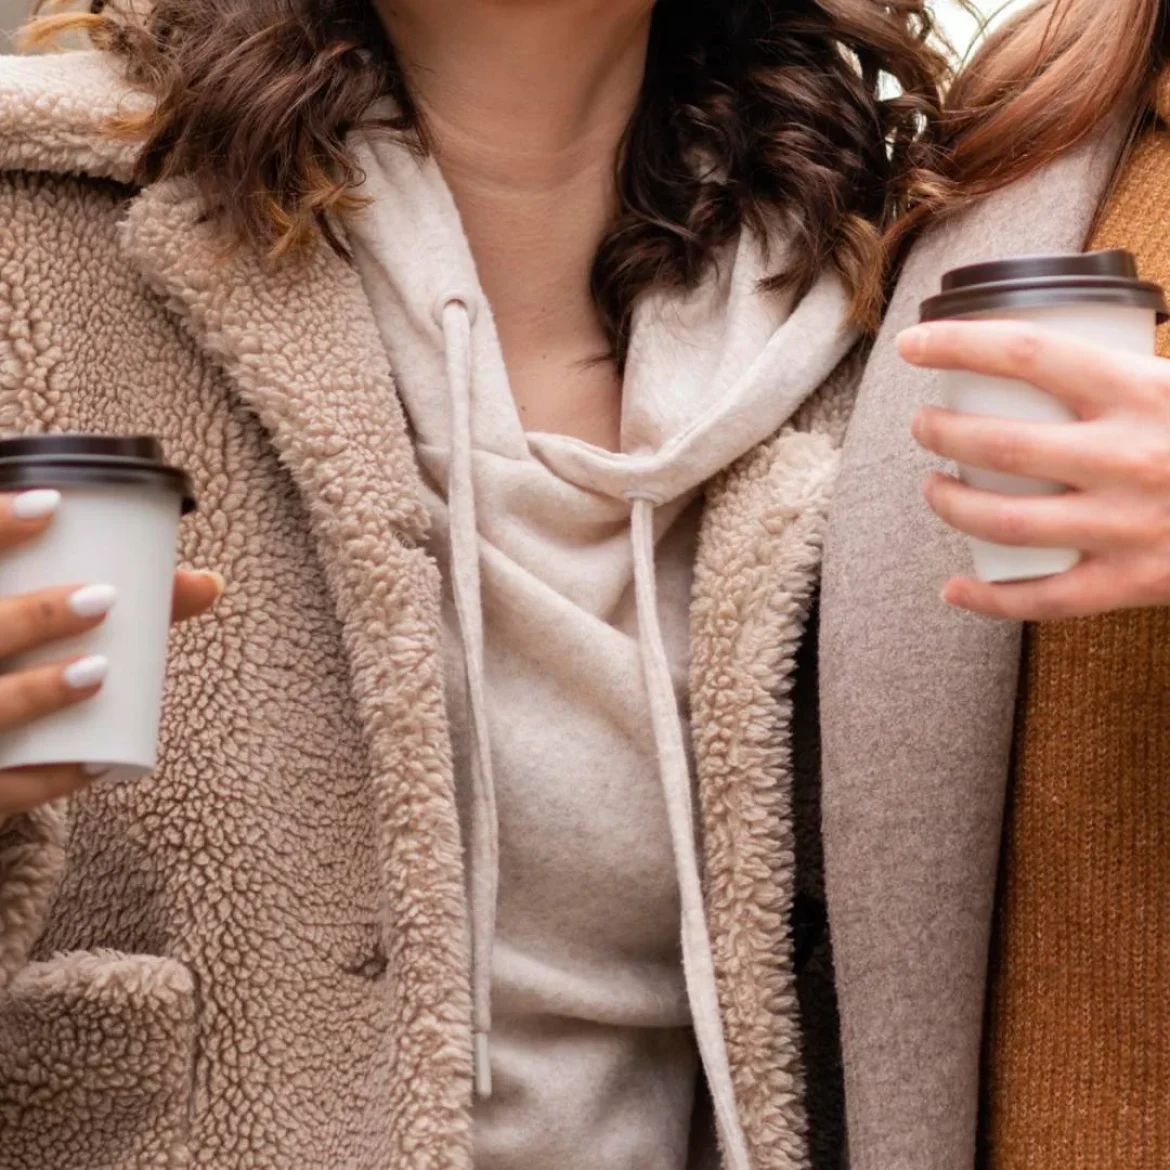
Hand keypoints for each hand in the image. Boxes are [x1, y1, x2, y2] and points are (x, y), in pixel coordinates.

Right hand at [0, 490, 222, 826]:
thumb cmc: (13, 661)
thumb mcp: (34, 621)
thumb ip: (112, 600)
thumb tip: (209, 584)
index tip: (54, 504)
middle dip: (33, 615)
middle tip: (102, 598)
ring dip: (37, 691)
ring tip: (98, 670)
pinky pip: (3, 787)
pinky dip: (48, 778)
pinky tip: (96, 763)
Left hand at [899, 319, 1169, 620]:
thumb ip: (1137, 357)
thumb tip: (1075, 332)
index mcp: (1145, 389)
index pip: (1023, 354)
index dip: (956, 346)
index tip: (911, 346)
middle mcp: (1128, 456)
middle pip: (998, 445)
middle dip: (940, 434)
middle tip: (923, 427)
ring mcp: (1129, 524)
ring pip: (1005, 521)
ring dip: (951, 505)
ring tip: (934, 488)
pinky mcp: (1135, 582)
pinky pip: (1044, 599)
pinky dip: (989, 599)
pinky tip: (954, 591)